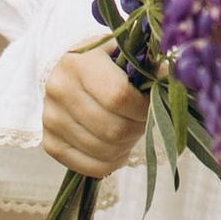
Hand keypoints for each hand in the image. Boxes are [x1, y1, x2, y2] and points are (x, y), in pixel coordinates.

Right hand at [43, 46, 149, 178]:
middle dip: (137, 129)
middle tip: (142, 121)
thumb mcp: (124, 53)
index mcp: (80, 63)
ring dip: (126, 146)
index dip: (142, 108)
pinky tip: (118, 149)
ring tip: (130, 132)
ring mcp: (51, 118)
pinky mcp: (50, 141)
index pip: (118, 96)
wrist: (67, 69)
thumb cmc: (104, 61)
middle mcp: (59, 90)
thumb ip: (148, 66)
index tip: (151, 104)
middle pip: (112, 128)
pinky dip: (110, 163)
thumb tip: (171, 79)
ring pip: (103, 150)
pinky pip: (88, 166)